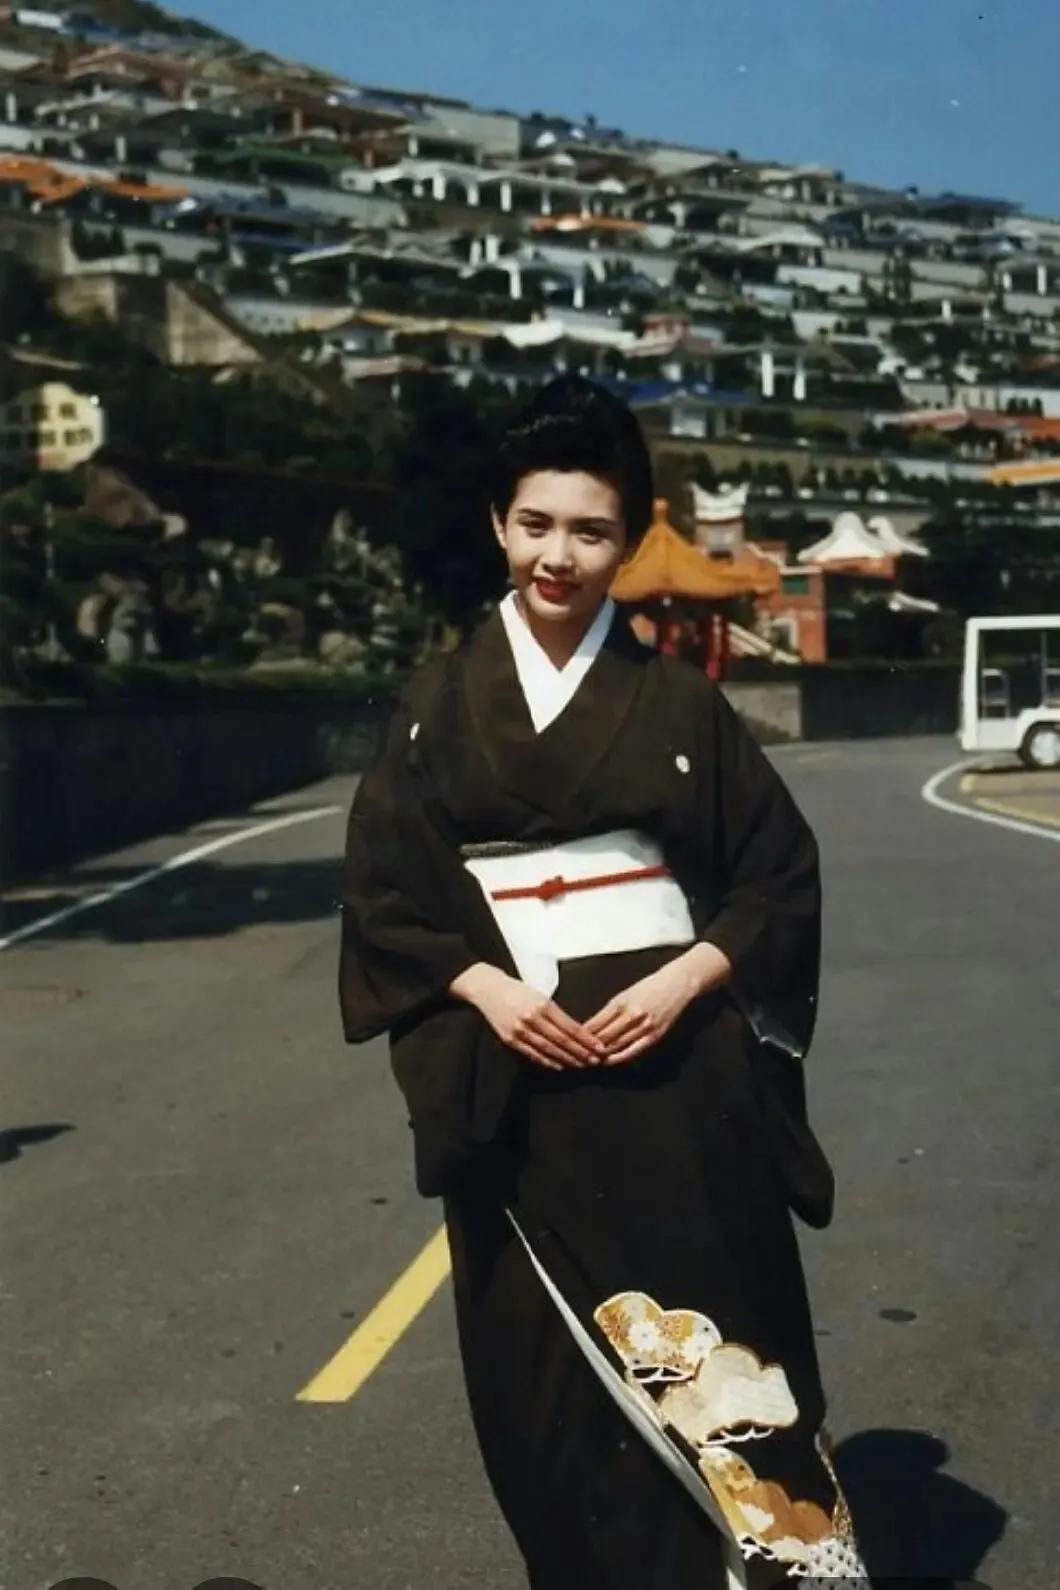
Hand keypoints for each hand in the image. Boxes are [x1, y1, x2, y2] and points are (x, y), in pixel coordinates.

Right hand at [448, 963, 607, 1071]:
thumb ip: (555, 1012)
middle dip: (581, 1053)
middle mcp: (532, 1018)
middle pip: (562, 1041)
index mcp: (543, 1004)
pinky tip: (559, 1066)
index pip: (570, 1027)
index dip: (587, 1040)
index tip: (600, 1048)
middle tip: (596, 1061)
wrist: (487, 989)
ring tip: (581, 1066)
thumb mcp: (539, 995)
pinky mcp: (510, 1039)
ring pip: (549, 1050)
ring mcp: (520, 1030)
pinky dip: (547, 1061)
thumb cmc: (517, 990)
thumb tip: (577, 1031)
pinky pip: (532, 1054)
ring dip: (567, 1060)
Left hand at [585, 942, 732, 1065]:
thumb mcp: (625, 993)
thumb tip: (591, 1026)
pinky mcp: (654, 1036)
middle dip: (589, 1049)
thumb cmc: (649, 986)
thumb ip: (609, 1010)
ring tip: (590, 1061)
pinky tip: (610, 1061)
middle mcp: (631, 1015)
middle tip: (577, 1056)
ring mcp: (644, 1027)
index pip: (595, 1024)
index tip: (572, 1042)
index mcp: (620, 1002)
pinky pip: (633, 1051)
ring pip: (616, 1046)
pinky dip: (619, 1058)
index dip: (582, 1036)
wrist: (677, 984)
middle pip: (604, 1038)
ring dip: (602, 1056)